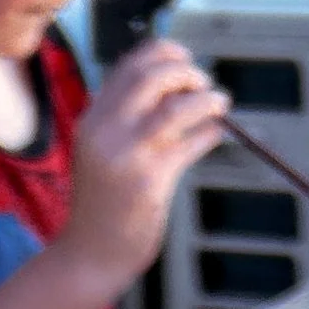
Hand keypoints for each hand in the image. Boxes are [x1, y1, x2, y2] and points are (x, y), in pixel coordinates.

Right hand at [63, 41, 232, 288]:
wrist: (89, 256)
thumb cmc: (102, 207)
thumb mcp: (102, 154)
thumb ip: (125, 121)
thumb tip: (175, 89)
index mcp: (92, 119)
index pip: (129, 66)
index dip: (163, 53)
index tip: (184, 57)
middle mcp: (105, 131)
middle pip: (152, 77)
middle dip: (186, 72)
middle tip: (204, 82)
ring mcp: (126, 156)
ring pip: (175, 108)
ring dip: (205, 99)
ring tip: (219, 103)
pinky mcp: (149, 182)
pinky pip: (189, 145)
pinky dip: (209, 133)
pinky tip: (217, 132)